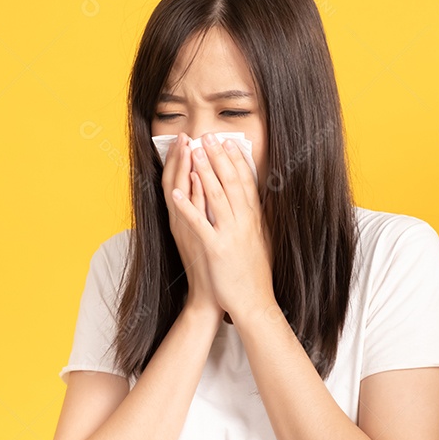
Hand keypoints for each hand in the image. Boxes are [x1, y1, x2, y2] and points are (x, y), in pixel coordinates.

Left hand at [168, 132, 273, 319]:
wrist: (254, 303)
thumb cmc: (254, 276)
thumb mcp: (262, 243)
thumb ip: (258, 221)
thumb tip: (258, 204)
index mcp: (254, 220)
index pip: (246, 183)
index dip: (236, 161)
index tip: (228, 143)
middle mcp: (244, 223)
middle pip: (230, 183)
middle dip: (218, 157)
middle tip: (208, 136)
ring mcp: (230, 234)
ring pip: (215, 196)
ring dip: (203, 171)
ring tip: (194, 151)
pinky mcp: (215, 248)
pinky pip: (198, 223)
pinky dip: (187, 206)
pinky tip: (176, 191)